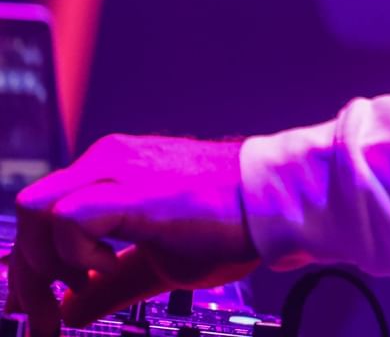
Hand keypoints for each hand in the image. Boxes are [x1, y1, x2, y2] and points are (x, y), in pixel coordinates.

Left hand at [3, 135, 257, 334]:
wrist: (276, 200)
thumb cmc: (232, 221)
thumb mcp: (158, 258)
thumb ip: (111, 281)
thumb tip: (73, 311)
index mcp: (112, 171)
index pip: (43, 213)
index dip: (30, 265)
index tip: (36, 306)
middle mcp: (108, 161)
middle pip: (28, 212)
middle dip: (26, 273)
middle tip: (43, 315)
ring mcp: (117, 169)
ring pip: (36, 212)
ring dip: (43, 265)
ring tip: (78, 290)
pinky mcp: (131, 188)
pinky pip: (68, 218)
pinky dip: (73, 253)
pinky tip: (103, 267)